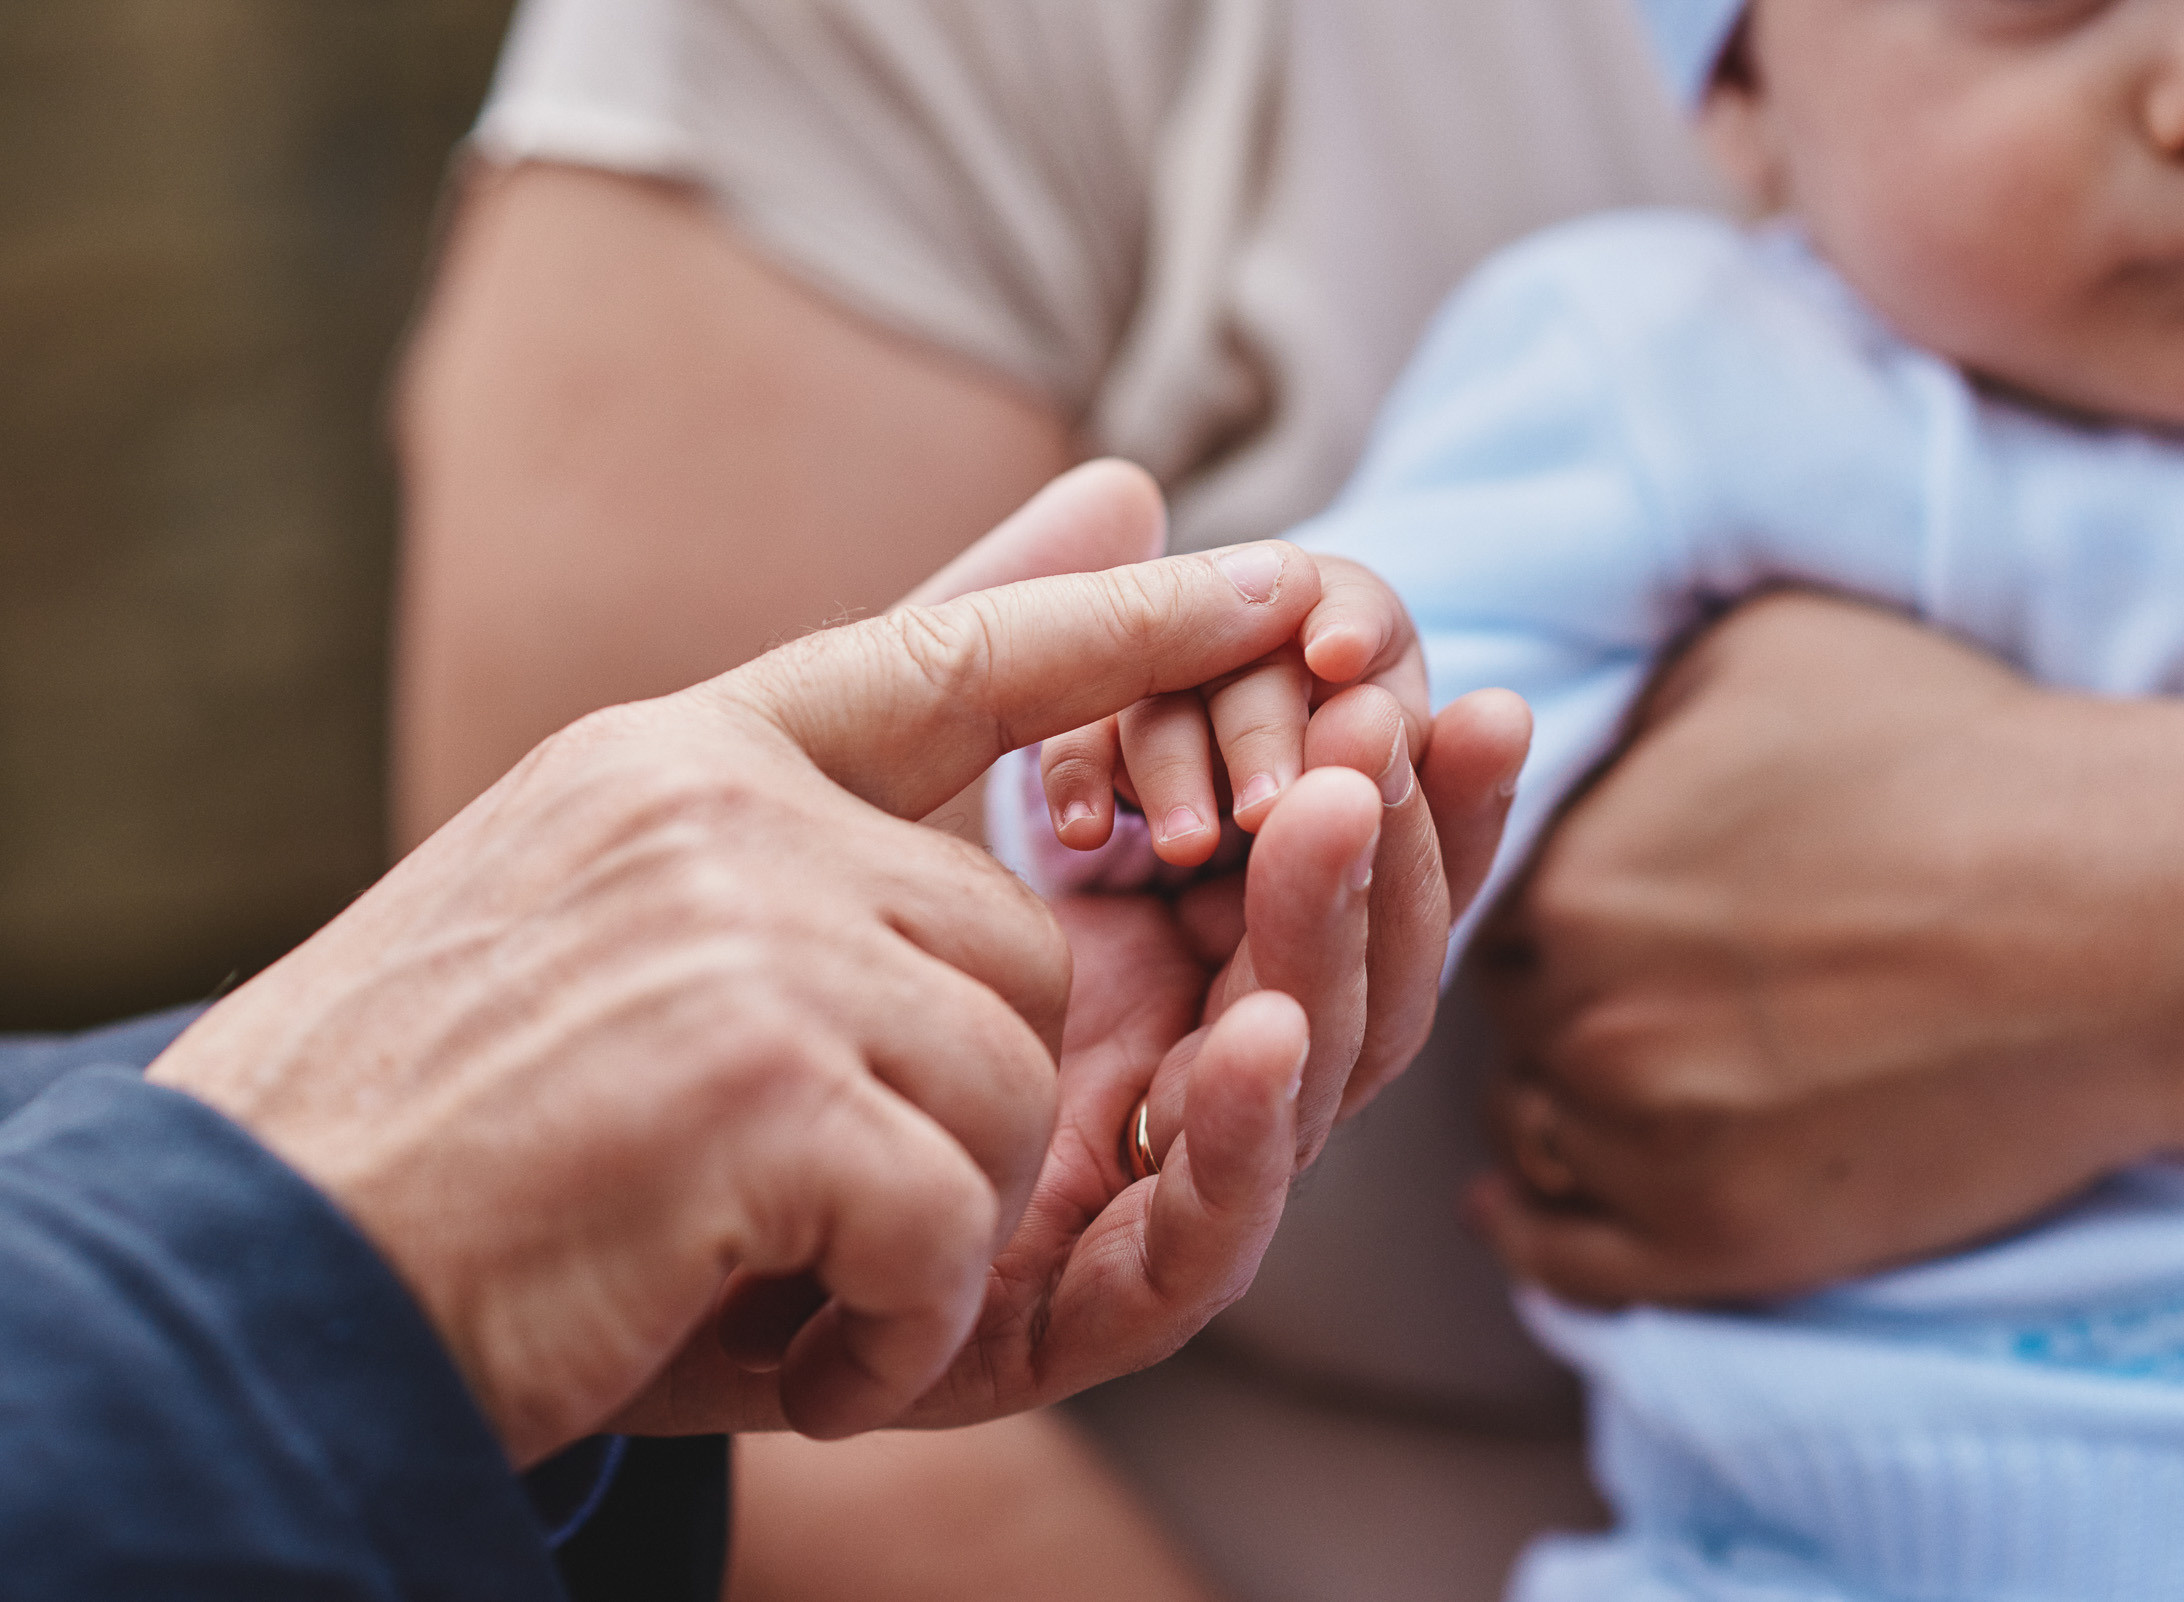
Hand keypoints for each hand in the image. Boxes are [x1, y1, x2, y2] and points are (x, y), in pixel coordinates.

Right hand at [150, 465, 1327, 1463]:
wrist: (258, 1269)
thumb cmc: (449, 1098)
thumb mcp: (618, 896)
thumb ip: (827, 774)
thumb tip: (1052, 541)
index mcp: (687, 754)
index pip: (953, 651)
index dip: (1123, 618)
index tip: (1280, 579)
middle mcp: (720, 811)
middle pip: (1021, 948)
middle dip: (962, 1106)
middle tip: (815, 1201)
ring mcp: (739, 937)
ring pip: (1012, 1080)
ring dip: (925, 1223)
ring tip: (772, 1270)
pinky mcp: (755, 1088)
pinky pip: (955, 1211)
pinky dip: (896, 1316)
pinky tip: (776, 1338)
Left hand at [682, 469, 1528, 1427]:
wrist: (536, 1165)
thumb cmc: (711, 956)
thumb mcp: (858, 764)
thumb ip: (1009, 643)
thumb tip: (1130, 479)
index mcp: (1148, 964)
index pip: (1326, 877)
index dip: (1405, 789)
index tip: (1434, 673)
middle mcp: (1155, 1080)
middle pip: (1342, 977)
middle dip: (1393, 848)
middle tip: (1405, 715)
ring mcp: (1109, 1205)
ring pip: (1291, 1101)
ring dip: (1334, 955)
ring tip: (1333, 804)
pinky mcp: (1041, 1326)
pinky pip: (1185, 1257)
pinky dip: (1242, 1149)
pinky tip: (1257, 1028)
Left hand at [1469, 590, 2183, 1306]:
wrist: (2141, 916)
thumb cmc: (1965, 757)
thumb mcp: (1758, 650)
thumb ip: (1621, 703)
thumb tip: (1539, 728)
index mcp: (1569, 880)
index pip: (1494, 917)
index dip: (1553, 921)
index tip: (1625, 921)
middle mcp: (1583, 1017)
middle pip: (1518, 1027)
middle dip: (1562, 1011)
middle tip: (1650, 1000)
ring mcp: (1649, 1142)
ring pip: (1534, 1139)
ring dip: (1560, 1116)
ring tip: (1631, 1092)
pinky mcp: (1722, 1245)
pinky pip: (1569, 1261)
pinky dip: (1536, 1235)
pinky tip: (1514, 1213)